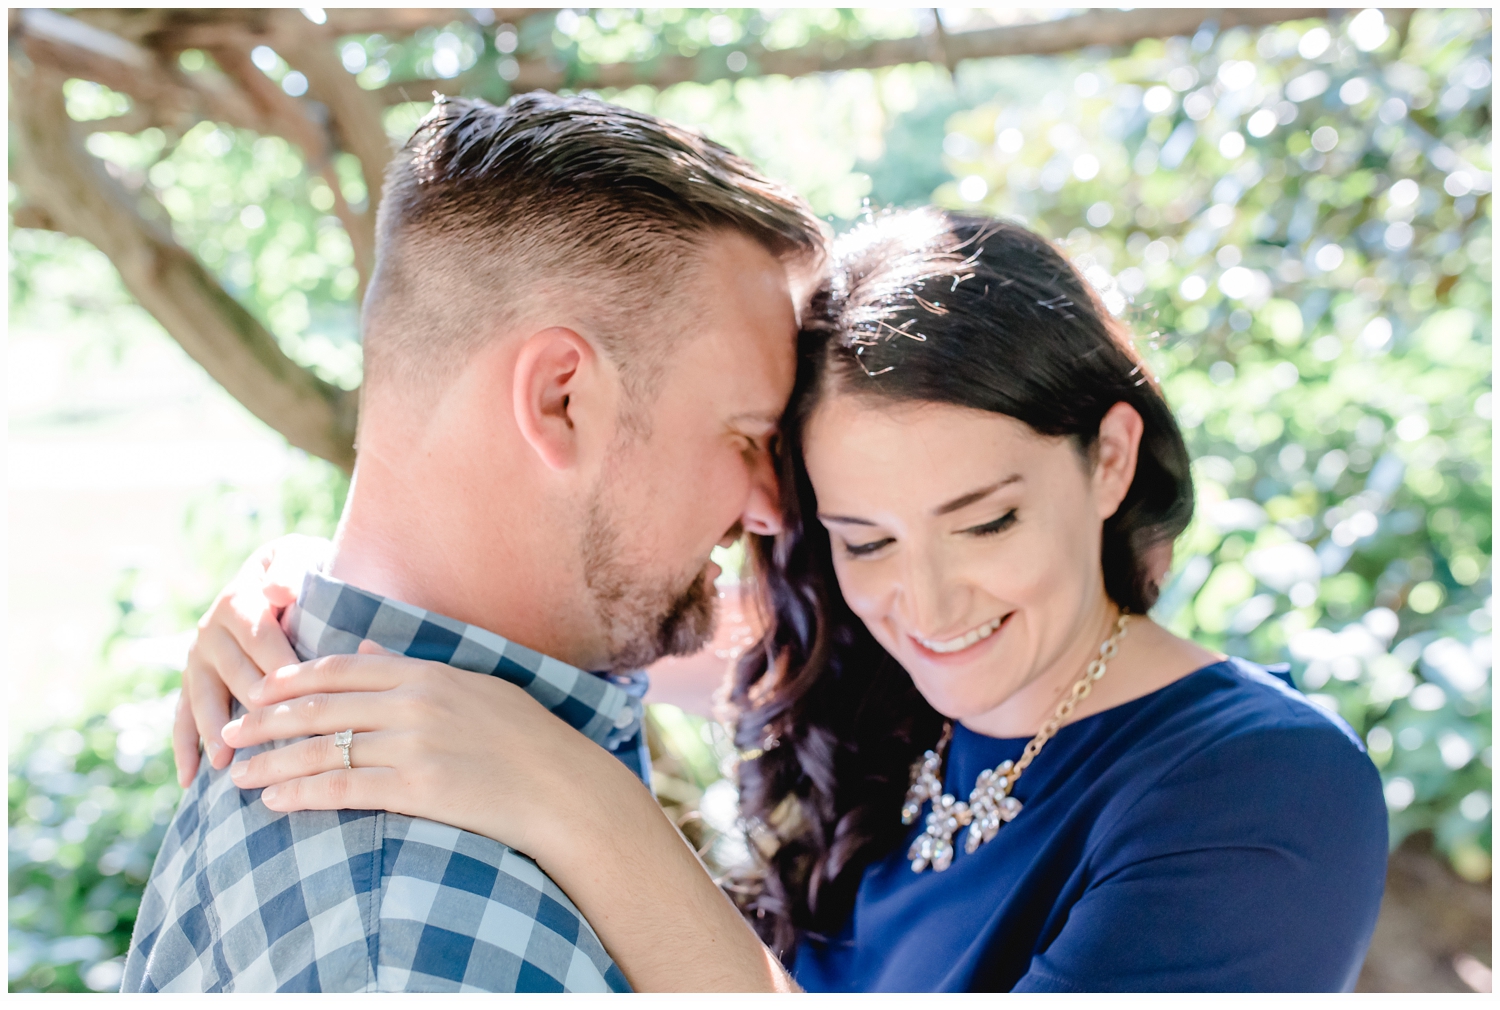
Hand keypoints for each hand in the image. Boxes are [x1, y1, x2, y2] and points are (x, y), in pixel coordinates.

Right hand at [172, 534, 330, 785]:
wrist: (278, 573)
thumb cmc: (298, 571)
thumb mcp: (297, 558)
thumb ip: (290, 570)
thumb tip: (276, 589)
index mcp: (240, 603)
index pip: (261, 640)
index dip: (280, 668)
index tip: (299, 700)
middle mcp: (212, 631)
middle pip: (234, 674)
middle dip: (252, 709)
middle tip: (271, 742)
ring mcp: (198, 659)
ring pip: (204, 698)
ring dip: (214, 732)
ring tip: (224, 763)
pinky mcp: (193, 681)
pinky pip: (182, 716)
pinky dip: (185, 747)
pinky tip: (189, 779)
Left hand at [220, 641, 626, 858]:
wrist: (564, 788)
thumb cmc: (526, 739)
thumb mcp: (474, 687)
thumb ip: (415, 667)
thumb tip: (367, 648)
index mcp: (427, 673)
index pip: (342, 668)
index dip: (292, 679)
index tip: (257, 691)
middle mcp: (415, 703)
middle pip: (321, 708)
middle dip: (265, 721)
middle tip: (228, 733)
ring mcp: (416, 745)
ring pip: (324, 749)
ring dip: (273, 762)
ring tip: (237, 775)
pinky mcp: (419, 788)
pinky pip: (346, 789)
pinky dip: (304, 793)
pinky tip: (276, 801)